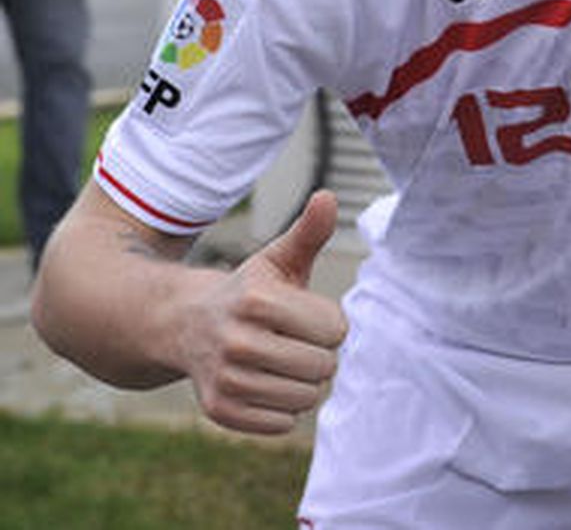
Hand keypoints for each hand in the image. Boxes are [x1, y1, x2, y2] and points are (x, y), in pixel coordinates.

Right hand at [177, 190, 347, 433]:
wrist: (184, 324)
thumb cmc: (249, 291)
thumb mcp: (277, 258)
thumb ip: (309, 232)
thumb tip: (328, 196)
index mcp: (258, 301)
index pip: (336, 331)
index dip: (328, 324)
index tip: (305, 316)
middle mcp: (237, 341)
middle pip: (323, 367)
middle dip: (318, 355)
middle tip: (293, 342)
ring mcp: (224, 378)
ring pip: (304, 398)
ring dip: (302, 383)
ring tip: (279, 362)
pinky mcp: (218, 410)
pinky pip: (281, 424)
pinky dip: (282, 409)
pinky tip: (264, 384)